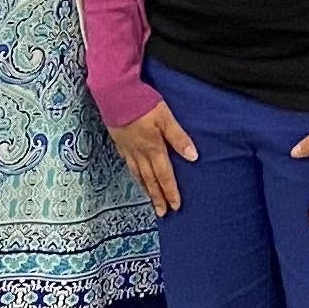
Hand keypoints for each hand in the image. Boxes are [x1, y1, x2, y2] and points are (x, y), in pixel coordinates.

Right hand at [111, 98, 196, 216]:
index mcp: (154, 148)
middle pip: (150, 180)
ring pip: (138, 174)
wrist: (115, 94)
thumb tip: (193, 157)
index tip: (175, 206)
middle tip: (162, 213)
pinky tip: (136, 177)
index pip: (165, 175)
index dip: (170, 191)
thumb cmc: (142, 103)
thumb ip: (179, 137)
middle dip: (157, 197)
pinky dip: (134, 175)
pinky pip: (129, 164)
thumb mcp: (166, 118)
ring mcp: (128, 149)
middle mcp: (140, 153)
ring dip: (146, 189)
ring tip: (150, 200)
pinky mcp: (120, 142)